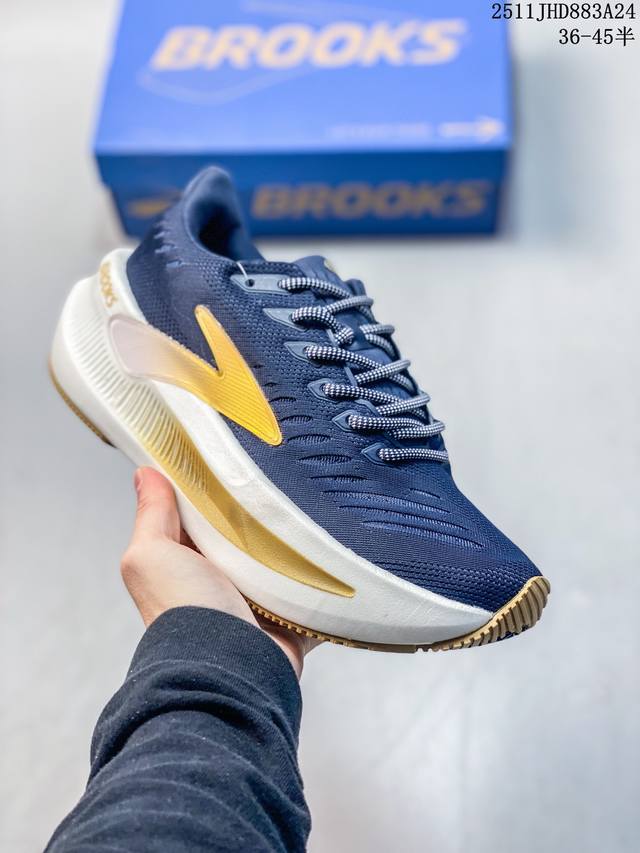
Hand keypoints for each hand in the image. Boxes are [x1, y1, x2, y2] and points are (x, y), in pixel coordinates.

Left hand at [120, 467, 318, 676]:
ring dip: (292, 542)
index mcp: (183, 562)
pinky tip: (335, 549)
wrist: (229, 667)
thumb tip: (145, 474)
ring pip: (280, 558)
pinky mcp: (289, 616)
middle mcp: (218, 581)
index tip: (230, 455)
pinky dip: (323, 577)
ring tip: (312, 504)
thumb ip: (151, 515)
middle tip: (279, 474)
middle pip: (243, 534)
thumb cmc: (183, 611)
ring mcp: (255, 600)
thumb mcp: (152, 554)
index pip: (197, 515)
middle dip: (259, 512)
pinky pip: (312, 590)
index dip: (209, 488)